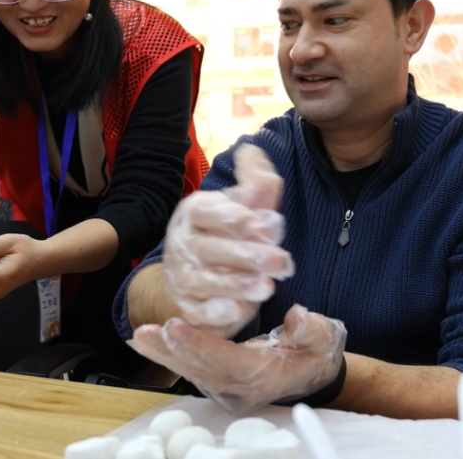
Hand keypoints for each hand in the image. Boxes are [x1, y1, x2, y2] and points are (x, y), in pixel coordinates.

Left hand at [129, 304, 346, 415]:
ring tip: (139, 336)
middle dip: (172, 351)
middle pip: (203, 369)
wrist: (314, 370)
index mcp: (266, 374)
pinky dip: (169, 355)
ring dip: (165, 354)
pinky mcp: (222, 377)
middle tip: (146, 332)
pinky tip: (148, 342)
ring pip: (193, 370)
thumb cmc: (315, 351)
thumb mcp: (322, 337)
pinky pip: (193, 367)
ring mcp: (231, 385)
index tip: (177, 326)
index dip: (201, 344)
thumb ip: (309, 329)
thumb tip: (296, 317)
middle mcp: (244, 385)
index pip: (229, 360)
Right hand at [162, 144, 293, 337]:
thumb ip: (255, 181)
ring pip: (203, 281)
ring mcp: (182, 276)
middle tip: (280, 261)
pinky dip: (215, 313)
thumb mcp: (245, 206)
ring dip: (236, 284)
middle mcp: (182, 243)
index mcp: (195, 212)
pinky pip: (197, 312)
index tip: (261, 224)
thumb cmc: (229, 234)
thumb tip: (253, 148)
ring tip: (267, 287)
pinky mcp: (187, 307)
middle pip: (208, 248)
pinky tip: (237, 311)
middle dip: (246, 255)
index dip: (233, 217)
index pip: (207, 211)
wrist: (203, 275)